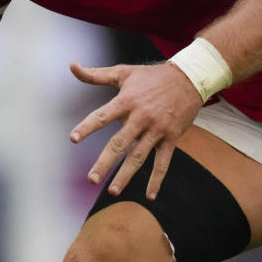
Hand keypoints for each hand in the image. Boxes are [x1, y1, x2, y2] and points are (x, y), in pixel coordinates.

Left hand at [69, 61, 203, 199]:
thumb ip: (96, 74)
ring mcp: (157, 129)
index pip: (103, 116)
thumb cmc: (152, 76)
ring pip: (139, 156)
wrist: (189, 78)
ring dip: (126, 175)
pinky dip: (156, 179)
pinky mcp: (171, 137)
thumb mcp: (124, 72)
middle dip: (105, 162)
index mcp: (127, 100)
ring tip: (113, 190)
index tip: (73, 139)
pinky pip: (163, 162)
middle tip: (92, 178)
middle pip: (119, 143)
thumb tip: (72, 66)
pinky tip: (150, 195)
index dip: (88, 126)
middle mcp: (141, 117)